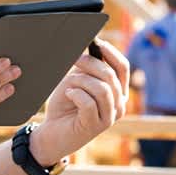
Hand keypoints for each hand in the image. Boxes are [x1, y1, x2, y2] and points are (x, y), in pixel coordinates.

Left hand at [30, 39, 128, 165]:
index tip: (97, 42)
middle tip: (73, 59)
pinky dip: (75, 94)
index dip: (111, 52)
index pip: (123, 67)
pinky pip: (88, 102)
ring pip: (102, 88)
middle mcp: (119, 105)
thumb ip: (87, 67)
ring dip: (81, 81)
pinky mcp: (95, 126)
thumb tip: (91, 46)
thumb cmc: (66, 105)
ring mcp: (109, 117)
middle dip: (90, 64)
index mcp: (118, 92)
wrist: (52, 133)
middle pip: (110, 75)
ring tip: (69, 85)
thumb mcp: (77, 81)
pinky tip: (68, 95)